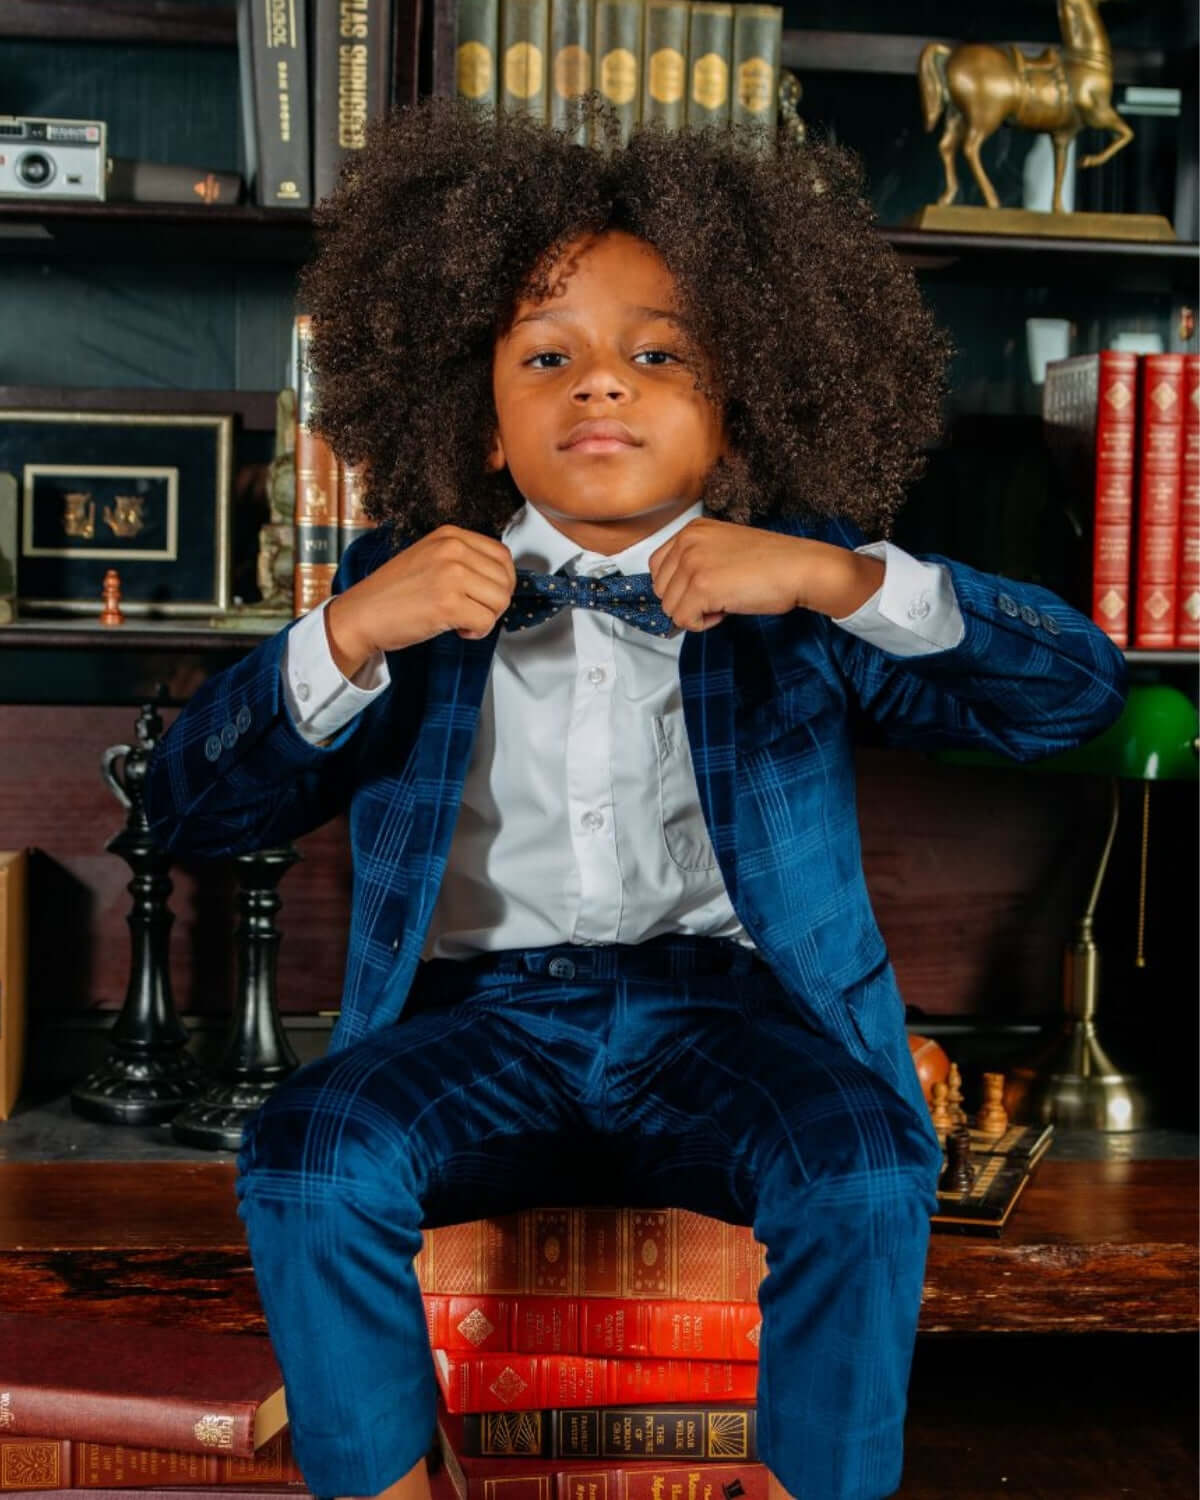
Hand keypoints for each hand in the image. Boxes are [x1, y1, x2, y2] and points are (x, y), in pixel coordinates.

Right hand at [325, 524, 516, 675]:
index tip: (485, 595)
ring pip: (500, 600)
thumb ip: (463, 560)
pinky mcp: (448, 603)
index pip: (502, 555)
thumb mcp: (429, 559)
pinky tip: (458, 629)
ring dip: (487, 618)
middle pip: (506, 579)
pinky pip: (486, 621)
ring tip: (463, 619)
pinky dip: (477, 632)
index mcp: (449, 535)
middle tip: (473, 610)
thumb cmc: (392, 593)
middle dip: (495, 602)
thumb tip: (499, 579)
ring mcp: (450, 575)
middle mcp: (452, 549)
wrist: (361, 615)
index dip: (501, 581)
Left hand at [648, 518, 882, 630]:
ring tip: (724, 602)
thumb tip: (676, 594)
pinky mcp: (701, 587)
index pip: (657, 568)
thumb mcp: (724, 549)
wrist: (801, 568)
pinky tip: (725, 611)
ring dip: (695, 613)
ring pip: (669, 607)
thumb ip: (697, 561)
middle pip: (660, 590)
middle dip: (686, 601)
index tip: (707, 590)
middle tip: (719, 597)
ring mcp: (692, 563)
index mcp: (691, 530)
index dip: (679, 588)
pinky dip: (702, 624)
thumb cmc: (772, 563)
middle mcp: (687, 542)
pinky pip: (683, 620)